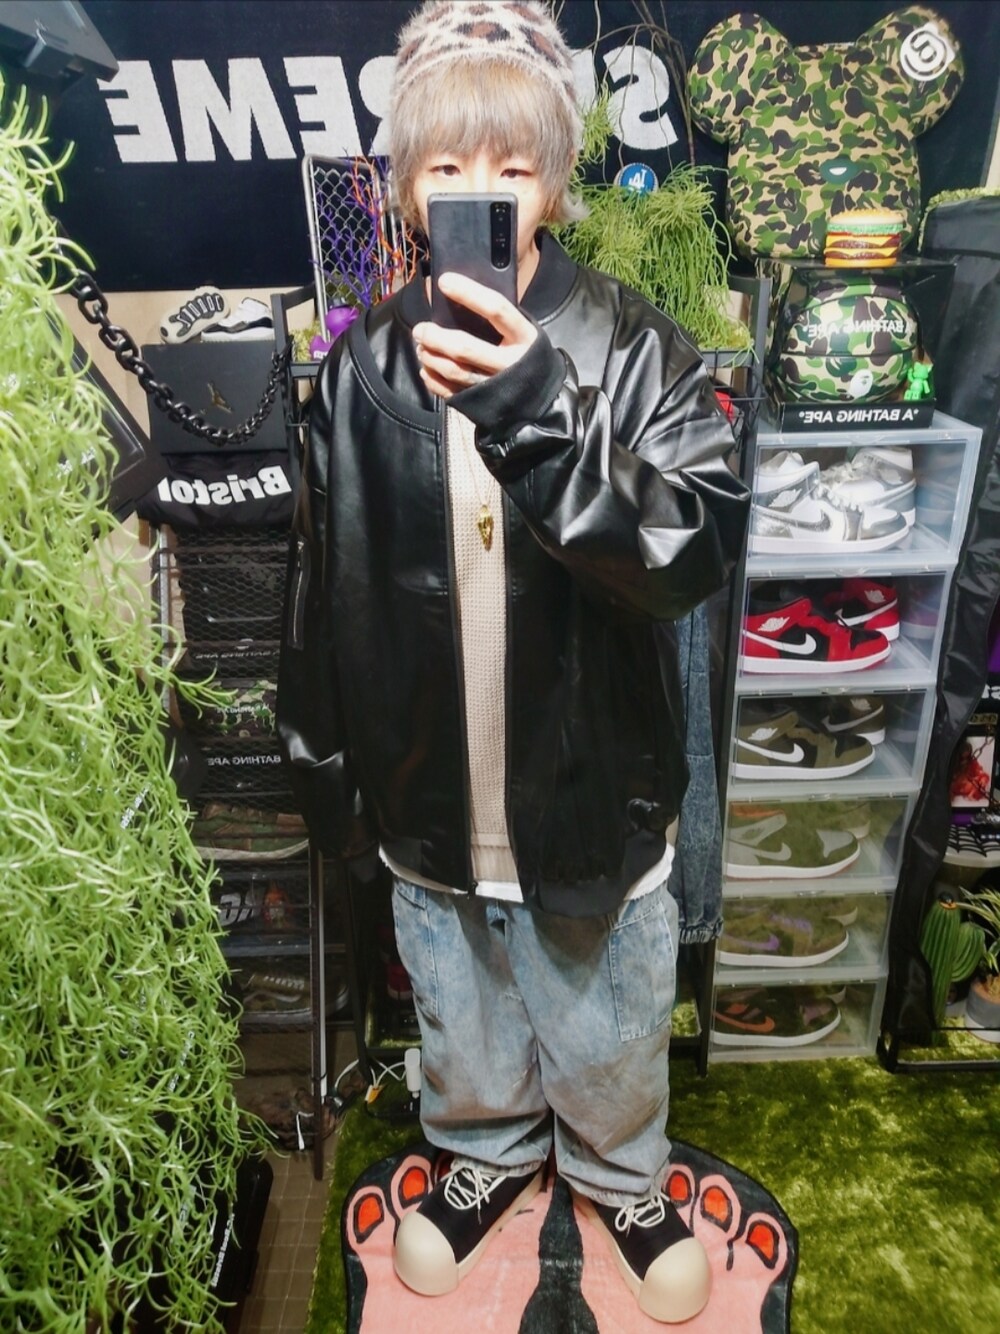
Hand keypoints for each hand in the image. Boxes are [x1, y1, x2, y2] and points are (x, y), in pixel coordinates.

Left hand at [413, 272, 536, 398]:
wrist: (543, 398)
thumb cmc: (526, 353)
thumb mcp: (523, 331)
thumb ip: (500, 317)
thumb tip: (460, 294)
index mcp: (523, 337)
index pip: (495, 309)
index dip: (469, 293)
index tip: (444, 282)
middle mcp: (510, 363)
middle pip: (466, 348)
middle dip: (436, 337)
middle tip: (420, 329)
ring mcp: (495, 386)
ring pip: (456, 372)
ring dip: (431, 358)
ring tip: (421, 347)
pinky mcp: (483, 404)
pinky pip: (452, 393)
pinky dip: (434, 381)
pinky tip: (426, 368)